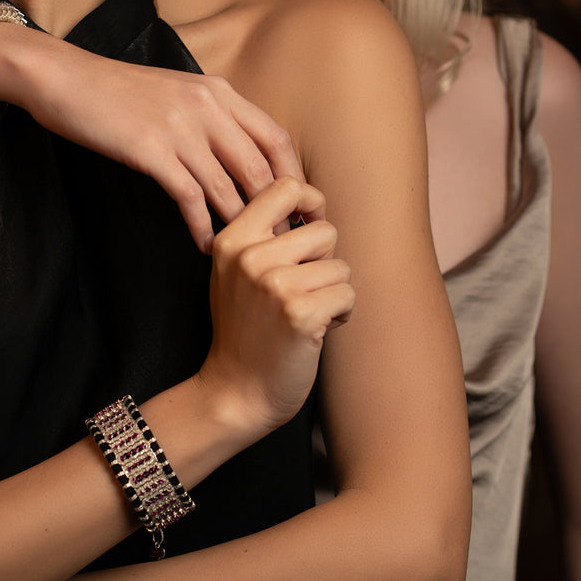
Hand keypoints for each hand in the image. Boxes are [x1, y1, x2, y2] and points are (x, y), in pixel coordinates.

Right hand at [0, 37, 302, 252]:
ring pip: (229, 187)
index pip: (276, 138)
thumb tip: (241, 155)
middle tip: (287, 244)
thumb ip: (211, 115)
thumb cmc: (119, 92)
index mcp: (220, 92)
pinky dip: (204, 226)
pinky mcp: (151, 150)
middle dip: (279, 212)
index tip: (301, 207)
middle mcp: (208, 106)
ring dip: (244, 227)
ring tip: (253, 253)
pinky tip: (206, 246)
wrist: (66, 79)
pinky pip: (191, 197)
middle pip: (260, 168)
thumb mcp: (177, 91)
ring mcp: (180, 128)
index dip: (295, 177)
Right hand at [201, 176, 354, 435]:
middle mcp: (250, 257)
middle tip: (301, 292)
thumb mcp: (237, 272)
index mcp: (233, 240)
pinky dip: (340, 315)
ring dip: (333, 293)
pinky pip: (347, 294)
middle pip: (324, 231)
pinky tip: (316, 331)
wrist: (236, 393)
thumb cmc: (245, 330)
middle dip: (324, 262)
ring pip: (340, 266)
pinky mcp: (300, 313)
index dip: (311, 203)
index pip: (286, 187)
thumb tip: (313, 201)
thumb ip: (264, 235)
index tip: (310, 230)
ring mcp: (274, 284)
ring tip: (305, 314)